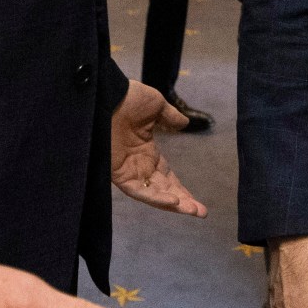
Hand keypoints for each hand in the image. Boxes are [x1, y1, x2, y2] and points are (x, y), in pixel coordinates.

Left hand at [110, 80, 206, 215]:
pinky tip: (174, 201)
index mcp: (146, 153)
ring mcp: (128, 171)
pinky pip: (139, 191)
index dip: (182, 190)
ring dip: (173, 205)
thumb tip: (184, 123)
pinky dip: (156, 197)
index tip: (197, 202)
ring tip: (193, 211)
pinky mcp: (118, 174)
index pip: (167, 178)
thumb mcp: (155, 106)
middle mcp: (138, 166)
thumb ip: (169, 117)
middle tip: (202, 212)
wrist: (106, 95)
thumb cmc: (127, 97)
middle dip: (183, 203)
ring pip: (153, 195)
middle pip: (163, 191)